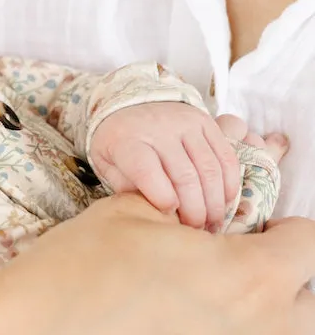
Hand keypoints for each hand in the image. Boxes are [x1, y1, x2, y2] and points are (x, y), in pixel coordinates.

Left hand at [89, 102, 286, 230]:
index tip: (169, 215)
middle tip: (194, 230)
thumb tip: (150, 211)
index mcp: (128, 140)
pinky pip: (226, 157)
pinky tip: (223, 202)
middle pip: (185, 176)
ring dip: (214, 203)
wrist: (130, 104)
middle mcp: (159, 129)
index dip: (161, 198)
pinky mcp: (206, 122)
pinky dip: (229, 184)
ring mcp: (186, 123)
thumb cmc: (118, 143)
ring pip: (210, 169)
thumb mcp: (107, 163)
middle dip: (194, 211)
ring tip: (211, 223)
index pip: (146, 170)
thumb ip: (124, 187)